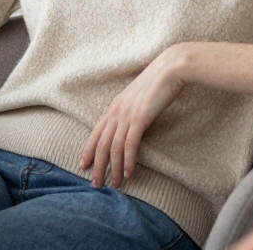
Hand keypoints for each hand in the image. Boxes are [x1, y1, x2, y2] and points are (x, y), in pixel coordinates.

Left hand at [80, 43, 191, 188]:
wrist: (170, 68)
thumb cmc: (158, 82)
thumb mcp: (139, 97)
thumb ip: (132, 110)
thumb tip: (132, 124)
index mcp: (114, 106)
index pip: (96, 132)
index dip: (88, 150)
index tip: (83, 165)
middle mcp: (116, 111)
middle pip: (100, 144)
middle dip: (97, 166)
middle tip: (96, 184)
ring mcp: (127, 115)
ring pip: (113, 148)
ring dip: (114, 169)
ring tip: (115, 184)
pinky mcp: (140, 118)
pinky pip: (130, 145)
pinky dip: (128, 161)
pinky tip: (129, 173)